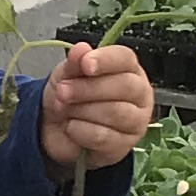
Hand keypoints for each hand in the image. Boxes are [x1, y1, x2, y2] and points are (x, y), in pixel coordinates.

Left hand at [39, 41, 154, 170]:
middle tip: (62, 92)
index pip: (126, 59)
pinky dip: (80, 130)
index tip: (86, 65)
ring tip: (63, 109)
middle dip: (88, 88)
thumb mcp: (67, 74)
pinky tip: (70, 127)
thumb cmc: (71, 95)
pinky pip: (104, 136)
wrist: (56, 129)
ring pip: (116, 112)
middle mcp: (139, 94)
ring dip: (82, 110)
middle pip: (124, 86)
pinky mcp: (123, 146)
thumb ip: (75, 62)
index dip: (106, 60)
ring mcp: (135, 122)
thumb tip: (81, 49)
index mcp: (128, 69)